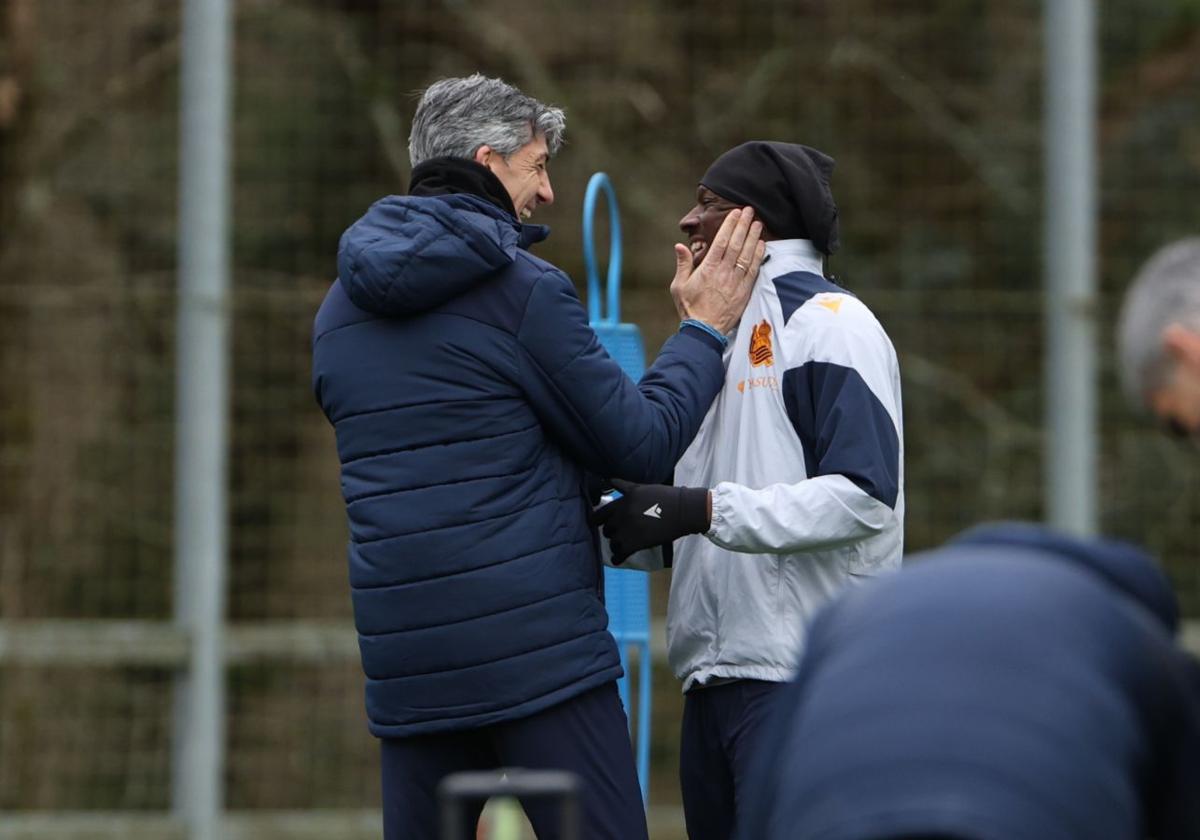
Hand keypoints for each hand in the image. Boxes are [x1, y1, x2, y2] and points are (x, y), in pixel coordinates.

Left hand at [589, 479, 710, 563]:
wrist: (683, 510)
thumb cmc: (664, 497)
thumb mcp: (641, 487)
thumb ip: (623, 486)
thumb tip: (609, 480)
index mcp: (623, 502)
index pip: (600, 514)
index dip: (596, 520)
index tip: (594, 524)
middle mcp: (623, 516)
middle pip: (607, 529)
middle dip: (611, 532)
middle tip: (616, 534)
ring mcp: (628, 530)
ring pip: (613, 542)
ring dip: (615, 545)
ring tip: (620, 546)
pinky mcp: (637, 543)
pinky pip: (620, 553)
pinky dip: (617, 557)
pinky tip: (616, 559)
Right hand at [670, 207, 765, 333]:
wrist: (704, 331)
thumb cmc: (690, 308)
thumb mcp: (678, 286)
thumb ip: (682, 264)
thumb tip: (679, 246)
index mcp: (708, 269)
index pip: (722, 241)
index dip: (730, 225)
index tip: (736, 213)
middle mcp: (724, 272)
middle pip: (737, 244)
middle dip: (744, 226)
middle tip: (749, 211)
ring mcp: (736, 282)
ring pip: (747, 255)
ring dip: (753, 237)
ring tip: (758, 223)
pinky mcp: (744, 292)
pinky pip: (753, 270)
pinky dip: (758, 256)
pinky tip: (762, 245)